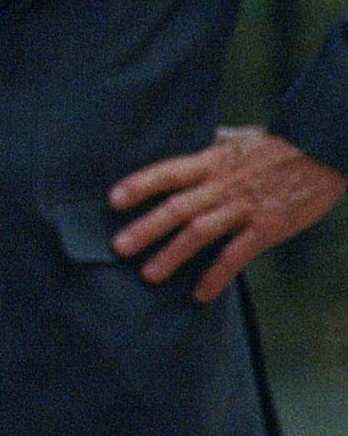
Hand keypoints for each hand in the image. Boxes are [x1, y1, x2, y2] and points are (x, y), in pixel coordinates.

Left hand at [109, 126, 347, 302]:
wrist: (323, 151)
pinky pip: (236, 255)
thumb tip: (185, 150)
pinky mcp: (267, 227)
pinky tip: (200, 294)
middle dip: (145, 229)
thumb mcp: (236, 141)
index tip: (112, 200)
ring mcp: (244, 207)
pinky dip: (216, 276)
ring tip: (148, 275)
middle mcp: (222, 185)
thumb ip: (207, 152)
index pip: (168, 172)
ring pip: (200, 233)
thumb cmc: (276, 148)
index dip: (140, 185)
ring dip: (172, 255)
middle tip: (118, 247)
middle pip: (177, 207)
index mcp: (212, 161)